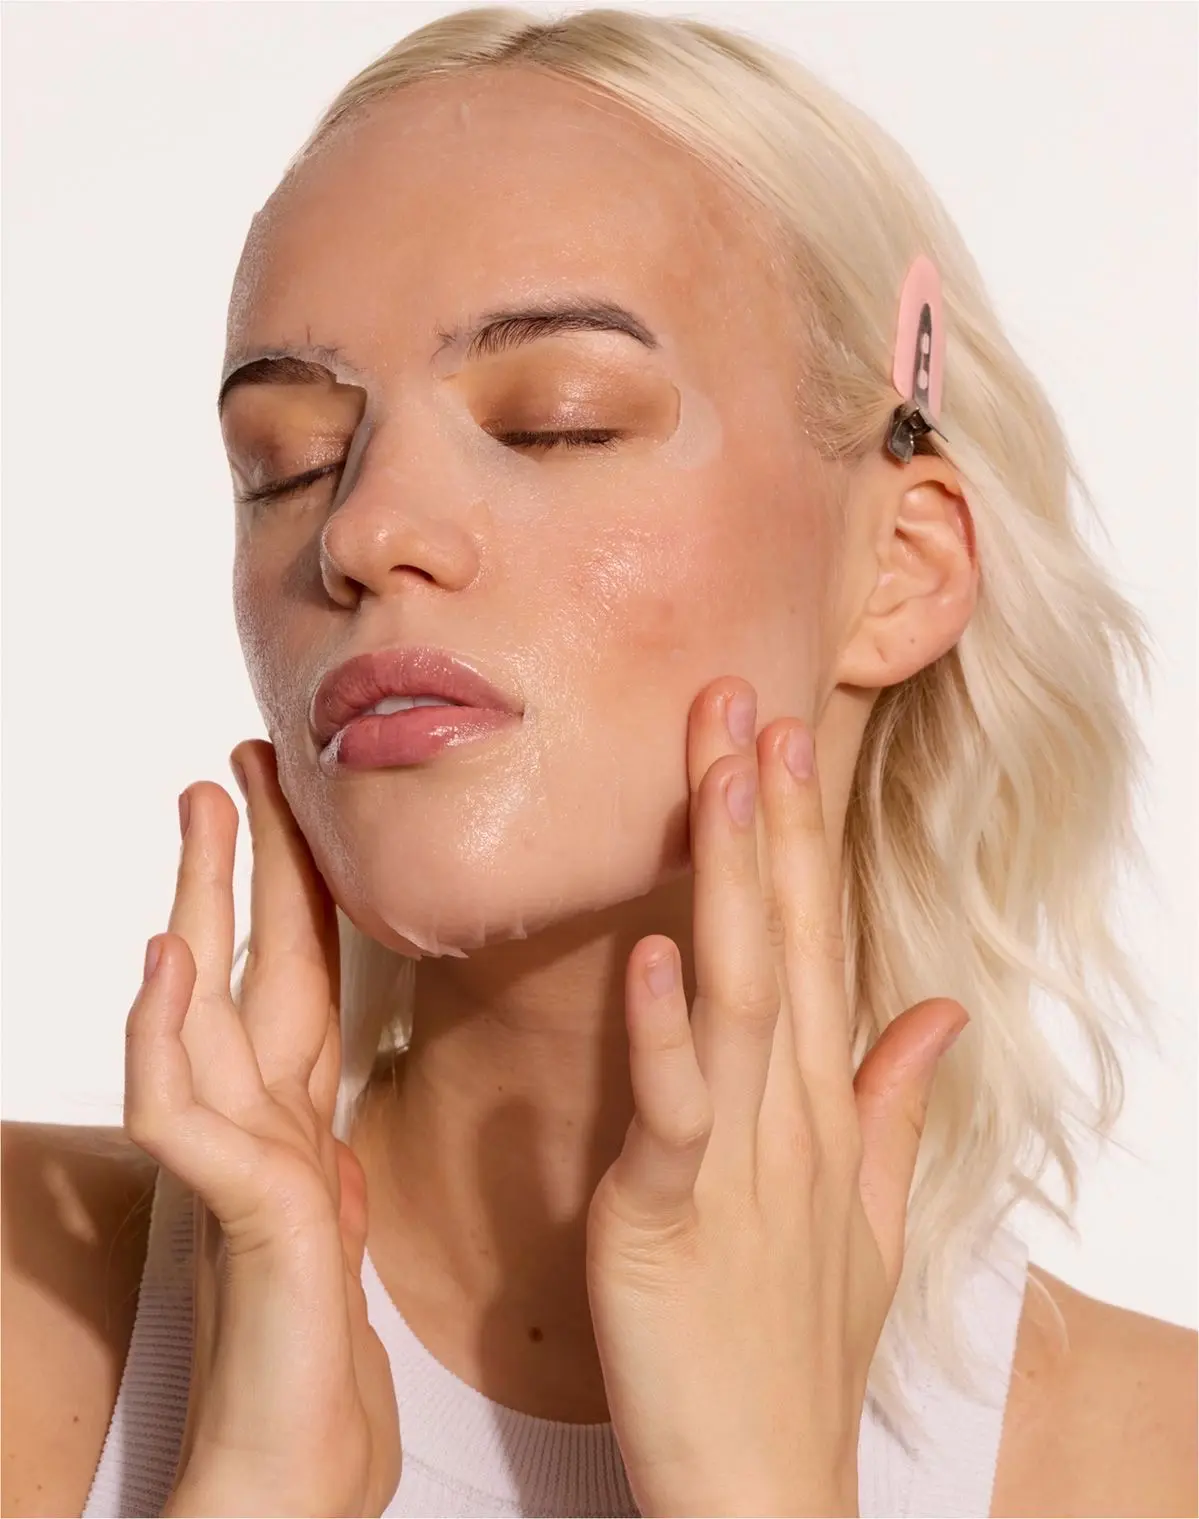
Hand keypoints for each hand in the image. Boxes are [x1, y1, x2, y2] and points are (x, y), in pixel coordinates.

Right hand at [124, 741, 400, 1516]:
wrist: (296, 1474)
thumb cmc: (313, 1356)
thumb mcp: (330, 1231)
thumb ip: (315, 1166)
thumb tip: (323, 1132)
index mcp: (293, 1118)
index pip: (293, 976)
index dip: (292, 886)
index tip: (290, 803)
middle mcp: (261, 1124)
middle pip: (247, 967)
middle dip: (239, 864)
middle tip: (230, 767)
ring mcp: (243, 1162)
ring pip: (206, 1011)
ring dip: (199, 908)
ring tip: (200, 811)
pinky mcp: (245, 1214)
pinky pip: (193, 1110)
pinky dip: (169, 1033)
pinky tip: (167, 960)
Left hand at [586, 678, 967, 1517]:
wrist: (764, 1479)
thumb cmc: (797, 1342)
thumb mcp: (866, 1208)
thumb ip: (895, 1099)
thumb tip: (938, 1010)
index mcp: (818, 1100)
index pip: (815, 938)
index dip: (801, 835)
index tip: (780, 736)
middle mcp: (790, 1109)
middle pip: (783, 936)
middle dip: (766, 815)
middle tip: (744, 698)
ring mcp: (742, 1158)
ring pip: (742, 991)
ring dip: (734, 877)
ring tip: (722, 772)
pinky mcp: (675, 1214)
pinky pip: (679, 1111)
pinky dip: (671, 1032)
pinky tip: (658, 951)